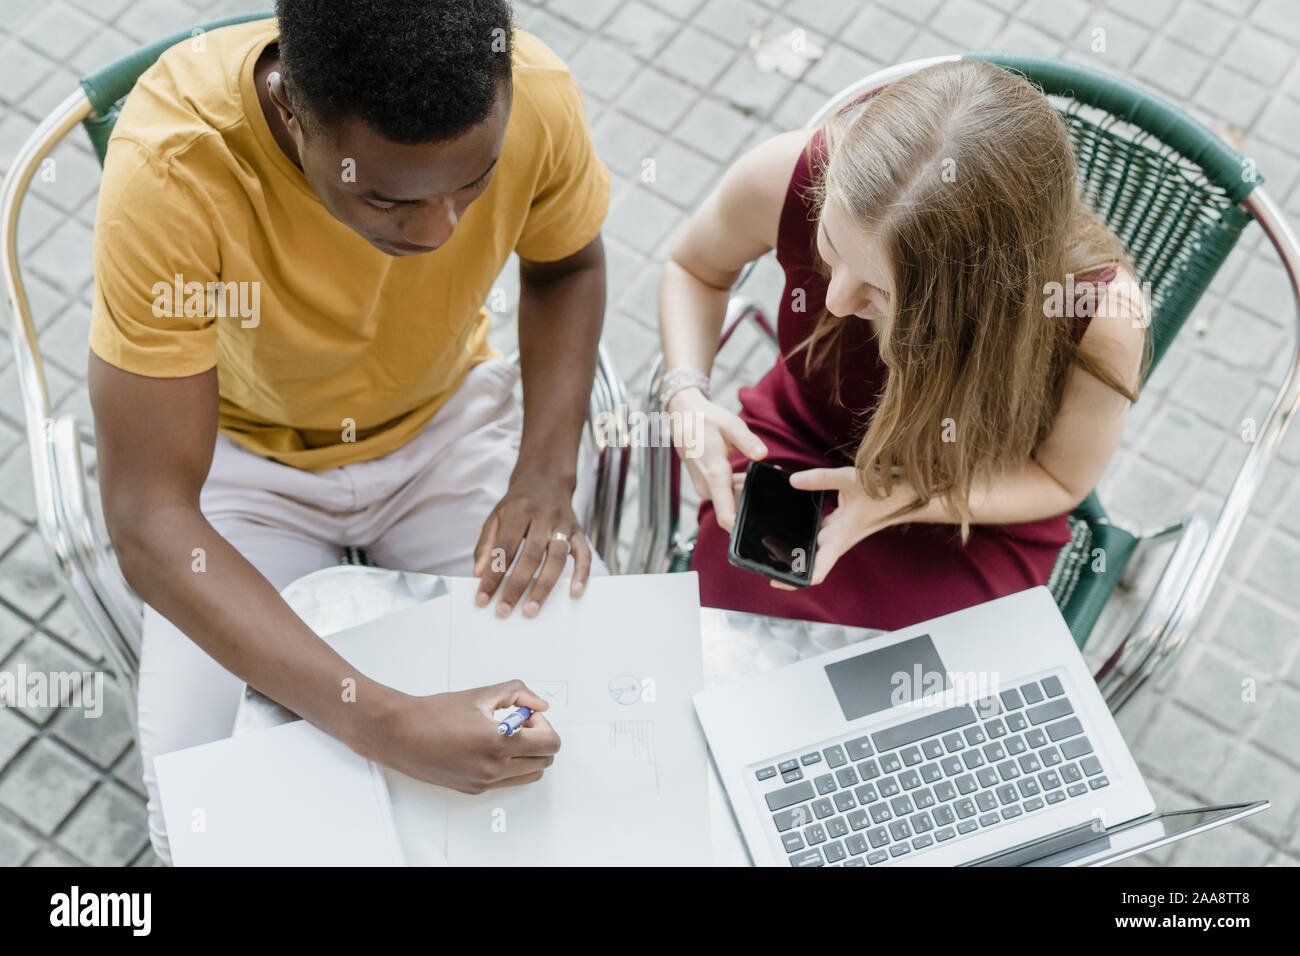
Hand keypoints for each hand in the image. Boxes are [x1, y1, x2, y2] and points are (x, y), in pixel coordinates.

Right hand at [369, 680, 559, 793]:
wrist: (401, 734)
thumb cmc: (434, 714)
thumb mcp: (481, 694)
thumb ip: (518, 694)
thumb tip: (539, 705)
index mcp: (500, 743)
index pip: (550, 744)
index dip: (544, 725)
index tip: (527, 715)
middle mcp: (494, 768)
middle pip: (544, 761)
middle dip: (539, 739)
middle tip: (519, 723)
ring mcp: (485, 782)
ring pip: (530, 775)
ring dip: (527, 755)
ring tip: (505, 736)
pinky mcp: (474, 789)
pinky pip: (508, 781)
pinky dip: (510, 765)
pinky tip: (490, 747)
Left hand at [473, 467, 590, 616]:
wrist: (546, 478)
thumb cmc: (518, 503)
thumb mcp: (496, 516)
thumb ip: (487, 545)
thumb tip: (479, 574)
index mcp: (518, 510)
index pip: (504, 548)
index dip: (493, 575)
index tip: (483, 599)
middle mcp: (543, 516)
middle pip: (530, 556)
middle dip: (516, 586)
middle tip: (504, 610)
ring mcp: (563, 524)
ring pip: (556, 558)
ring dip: (544, 586)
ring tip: (532, 609)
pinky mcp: (579, 532)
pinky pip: (584, 554)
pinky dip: (581, 574)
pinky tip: (575, 592)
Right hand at [667, 387, 766, 531]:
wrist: (682, 417)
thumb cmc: (706, 420)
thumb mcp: (730, 425)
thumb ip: (748, 442)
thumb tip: (763, 454)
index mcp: (714, 475)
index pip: (727, 517)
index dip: (743, 526)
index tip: (762, 524)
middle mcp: (706, 487)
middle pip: (735, 508)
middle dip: (754, 498)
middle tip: (772, 479)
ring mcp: (704, 487)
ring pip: (731, 500)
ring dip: (746, 491)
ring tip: (763, 472)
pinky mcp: (705, 485)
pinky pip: (724, 493)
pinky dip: (737, 487)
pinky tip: (748, 474)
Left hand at [769, 466, 895, 588]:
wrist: (908, 494)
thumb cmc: (886, 490)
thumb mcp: (850, 480)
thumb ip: (819, 480)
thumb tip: (792, 481)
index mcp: (840, 538)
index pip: (818, 570)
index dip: (796, 580)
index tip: (776, 580)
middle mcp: (837, 539)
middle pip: (809, 561)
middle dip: (787, 562)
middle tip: (761, 556)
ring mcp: (839, 533)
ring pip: (812, 546)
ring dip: (794, 548)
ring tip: (768, 540)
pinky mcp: (840, 524)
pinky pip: (818, 531)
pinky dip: (804, 530)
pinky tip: (789, 519)